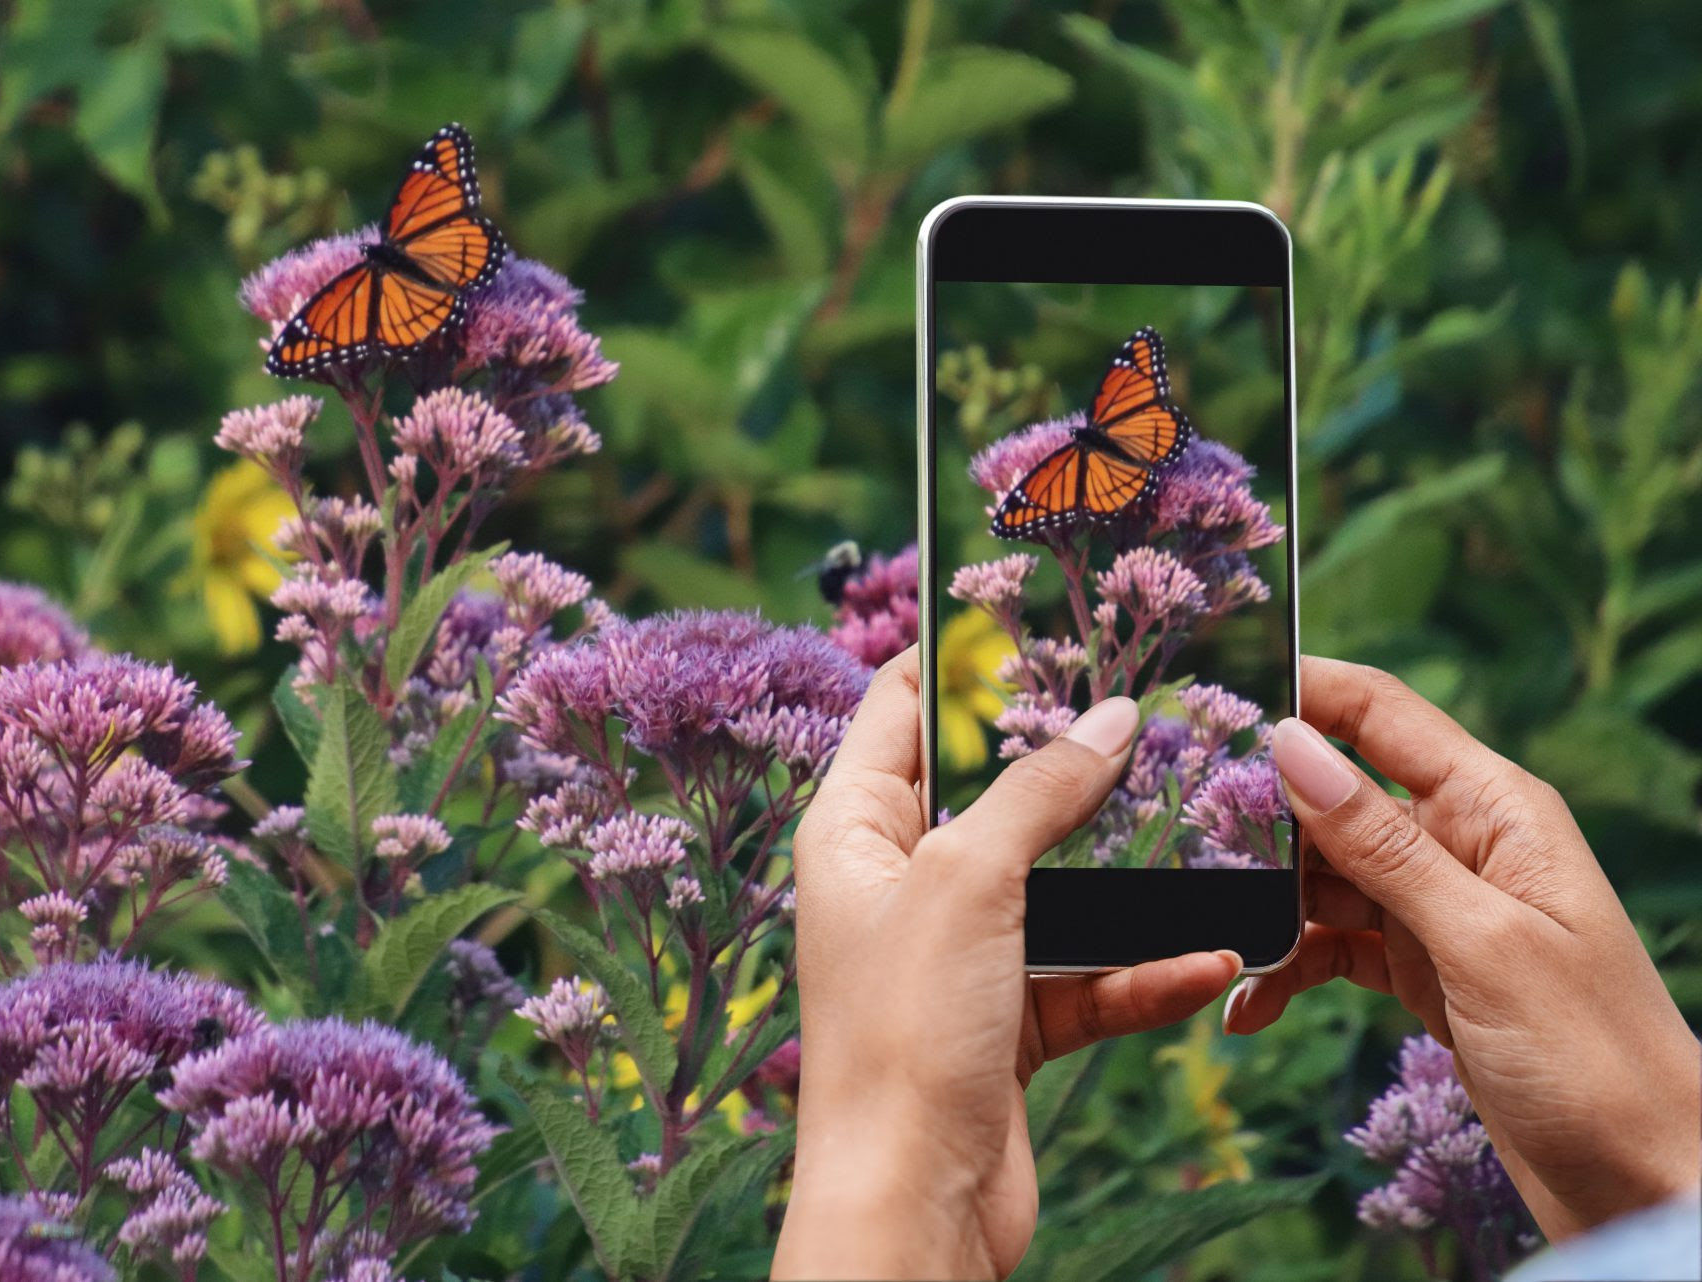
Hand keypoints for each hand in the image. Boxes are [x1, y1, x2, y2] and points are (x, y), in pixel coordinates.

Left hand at [772, 649, 1239, 1280]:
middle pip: (994, 789)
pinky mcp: (1008, 1021)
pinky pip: (1088, 974)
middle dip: (1073, 758)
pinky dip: (1145, 969)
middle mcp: (901, 880)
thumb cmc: (903, 1033)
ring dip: (1129, 871)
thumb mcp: (970, 881)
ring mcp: (958, 953)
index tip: (1040, 609)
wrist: (914, 1206)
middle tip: (1156, 702)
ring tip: (1207, 823)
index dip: (960, 653)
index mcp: (855, 828)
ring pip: (1056, 883)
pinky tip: (1209, 959)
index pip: (900, 705)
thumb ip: (1040, 791)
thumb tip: (1111, 715)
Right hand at [1227, 656, 1701, 1240]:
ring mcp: (1437, 907)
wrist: (1643, 1183)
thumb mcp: (1481, 945)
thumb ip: (1383, 847)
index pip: (1379, 713)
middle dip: (1259, 815)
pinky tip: (1248, 1006)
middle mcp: (1462, 843)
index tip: (1212, 696)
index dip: (1299, 690)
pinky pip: (1330, 946)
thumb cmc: (1594, 1059)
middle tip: (1181, 842)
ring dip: (1265, 905)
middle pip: (1334, 793)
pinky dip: (1287, 969)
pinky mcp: (1418, 968)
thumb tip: (1292, 745)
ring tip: (1213, 937)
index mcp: (1494, 808)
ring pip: (1321, 874)